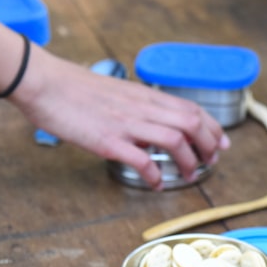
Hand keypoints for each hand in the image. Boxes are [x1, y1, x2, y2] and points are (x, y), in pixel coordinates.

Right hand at [12, 49, 230, 188]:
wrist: (44, 82)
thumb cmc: (75, 89)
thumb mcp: (117, 93)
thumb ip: (138, 107)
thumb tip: (152, 127)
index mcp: (145, 96)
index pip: (191, 108)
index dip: (213, 127)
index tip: (221, 143)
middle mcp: (142, 108)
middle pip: (192, 123)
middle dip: (209, 145)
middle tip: (211, 162)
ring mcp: (127, 124)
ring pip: (175, 140)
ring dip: (190, 161)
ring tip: (191, 175)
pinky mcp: (108, 140)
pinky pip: (142, 160)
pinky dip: (155, 175)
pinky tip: (157, 184)